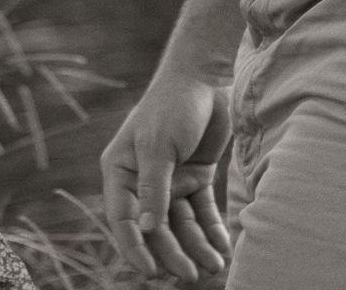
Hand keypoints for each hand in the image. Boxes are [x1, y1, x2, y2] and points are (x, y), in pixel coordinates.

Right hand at [100, 65, 232, 283]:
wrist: (204, 76)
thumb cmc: (172, 105)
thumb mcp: (158, 146)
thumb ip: (153, 189)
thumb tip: (147, 230)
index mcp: (122, 171)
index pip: (124, 220)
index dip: (135, 248)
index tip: (150, 272)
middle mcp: (143, 181)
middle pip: (156, 228)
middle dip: (174, 253)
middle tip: (193, 275)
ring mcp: (171, 181)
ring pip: (182, 225)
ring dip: (197, 246)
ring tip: (216, 265)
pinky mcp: (195, 177)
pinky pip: (202, 211)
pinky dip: (212, 229)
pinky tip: (223, 244)